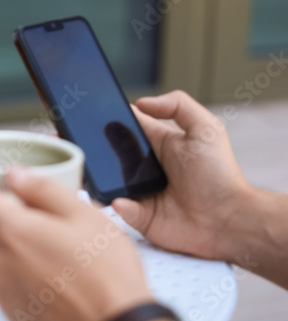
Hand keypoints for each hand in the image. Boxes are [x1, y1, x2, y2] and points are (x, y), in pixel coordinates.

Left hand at [0, 168, 152, 320]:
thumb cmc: (105, 272)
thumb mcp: (83, 215)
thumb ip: (43, 190)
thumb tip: (14, 175)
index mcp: (10, 231)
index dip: (0, 198)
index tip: (21, 201)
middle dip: (7, 225)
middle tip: (46, 229)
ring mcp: (1, 291)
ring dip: (12, 254)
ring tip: (52, 258)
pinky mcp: (11, 314)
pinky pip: (5, 287)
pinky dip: (19, 280)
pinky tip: (51, 283)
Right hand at [111, 90, 252, 262]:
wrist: (229, 218)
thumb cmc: (220, 174)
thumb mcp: (206, 129)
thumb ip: (178, 106)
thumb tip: (141, 102)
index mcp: (159, 143)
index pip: (129, 124)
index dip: (113, 117)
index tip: (94, 113)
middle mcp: (147, 166)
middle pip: (112, 152)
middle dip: (99, 149)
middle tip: (92, 147)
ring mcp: (142, 191)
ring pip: (110, 181)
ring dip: (104, 178)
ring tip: (100, 174)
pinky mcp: (141, 216)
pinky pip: (121, 209)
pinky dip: (119, 205)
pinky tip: (123, 200)